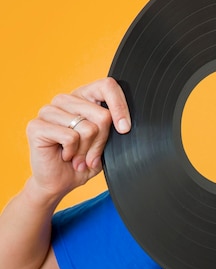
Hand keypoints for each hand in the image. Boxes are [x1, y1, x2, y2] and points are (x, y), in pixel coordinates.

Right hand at [26, 77, 130, 199]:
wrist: (61, 182)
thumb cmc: (85, 161)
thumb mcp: (106, 143)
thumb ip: (113, 127)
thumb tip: (125, 123)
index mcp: (83, 97)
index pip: (107, 86)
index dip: (120, 106)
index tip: (125, 129)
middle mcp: (65, 99)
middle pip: (102, 115)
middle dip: (102, 142)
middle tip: (92, 156)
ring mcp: (48, 110)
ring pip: (88, 128)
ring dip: (87, 150)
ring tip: (78, 157)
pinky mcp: (36, 125)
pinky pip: (70, 137)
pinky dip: (73, 152)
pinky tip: (66, 156)